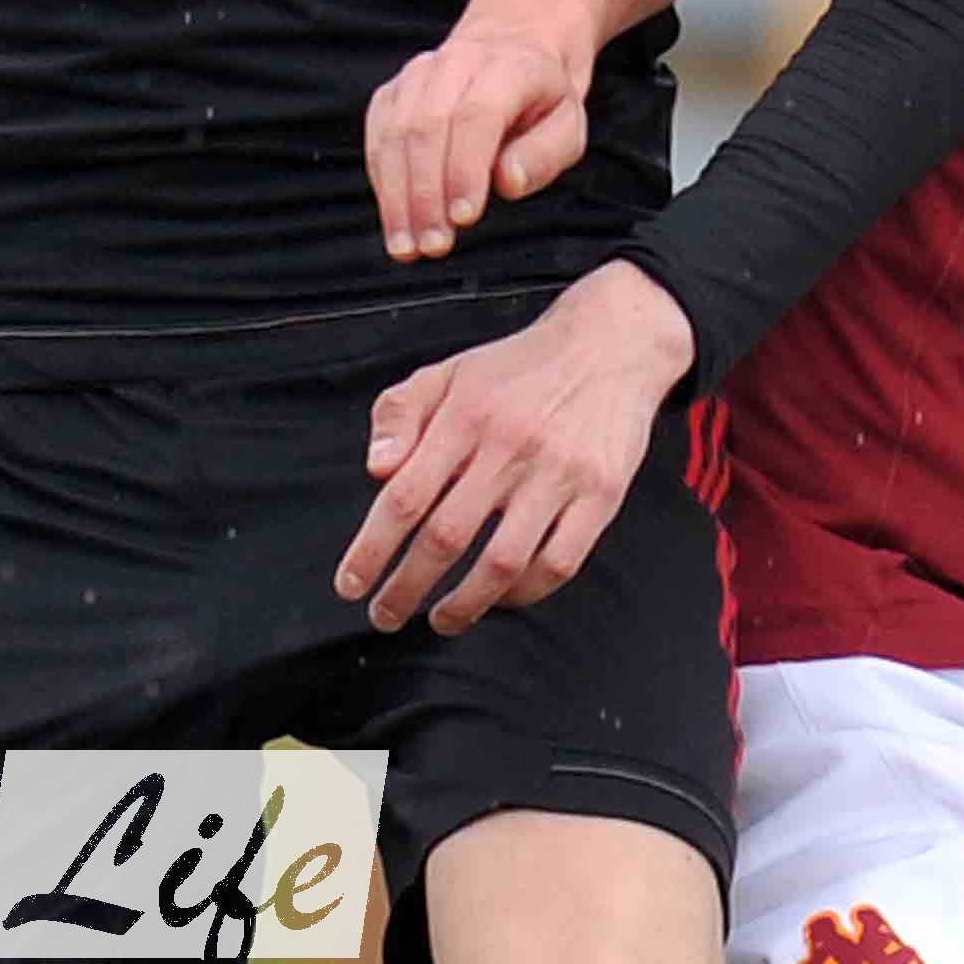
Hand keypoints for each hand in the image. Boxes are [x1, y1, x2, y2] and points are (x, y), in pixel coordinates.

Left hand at [331, 263, 695, 634]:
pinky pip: (559, 562)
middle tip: (385, 615)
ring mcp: (561, 473)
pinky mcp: (603, 493)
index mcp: (467, 415)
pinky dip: (524, 593)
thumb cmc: (520, 368)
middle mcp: (511, 446)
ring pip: (502, 562)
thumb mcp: (449, 372)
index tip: (350, 585)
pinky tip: (501, 598)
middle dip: (405, 589)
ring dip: (463, 605)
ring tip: (440, 619)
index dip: (371, 551)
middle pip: (446, 537)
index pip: (405, 497)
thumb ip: (399, 414)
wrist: (613, 343)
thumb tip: (376, 469)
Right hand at [365, 22, 592, 262]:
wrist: (511, 53)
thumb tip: (508, 181)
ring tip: (408, 248)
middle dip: (427, 194)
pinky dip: (383, 185)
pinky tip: (396, 222)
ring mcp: (416, 75)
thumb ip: (544, 155)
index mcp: (508, 67)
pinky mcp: (391, 94)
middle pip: (427, 127)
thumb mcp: (568, 127)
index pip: (478, 116)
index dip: (465, 170)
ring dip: (397, 197)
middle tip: (434, 245)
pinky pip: (377, 141)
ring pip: (394, 135)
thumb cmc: (542, 103)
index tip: (464, 218)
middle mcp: (456, 62)